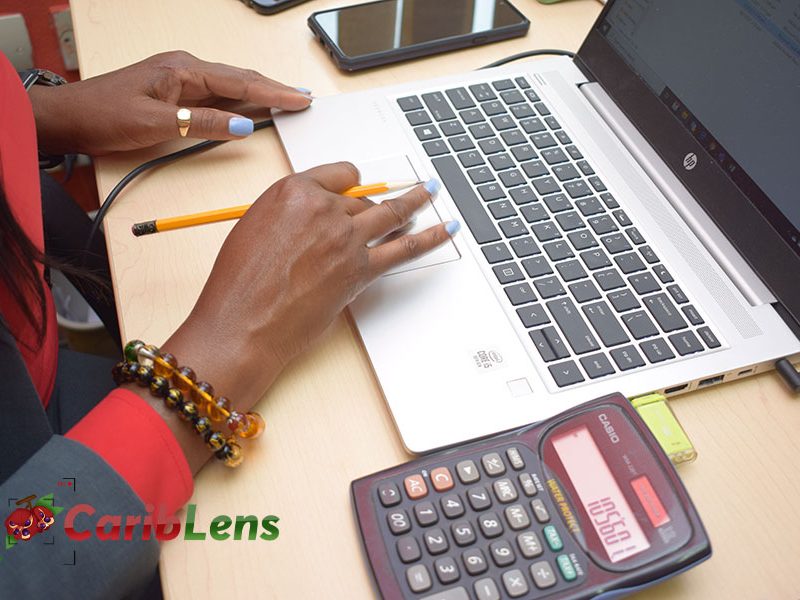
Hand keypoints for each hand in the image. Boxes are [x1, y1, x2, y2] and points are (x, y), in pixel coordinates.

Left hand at [28, 51, 312, 154]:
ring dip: (259, 94)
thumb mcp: (156, 123)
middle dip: (274, 88)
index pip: (240, 82)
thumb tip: (243, 125)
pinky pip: (216, 95)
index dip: (274, 92)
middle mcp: (185, 69)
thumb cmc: (104, 115)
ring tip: (287, 100)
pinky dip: (239, 102)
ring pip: (230, 87)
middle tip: (303, 97)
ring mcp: (180, 80)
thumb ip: (202, 123)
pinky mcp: (174, 93)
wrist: (68, 117)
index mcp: (183, 70)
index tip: (300, 98)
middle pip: (240, 79)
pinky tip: (250, 108)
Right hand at [157, 163, 457, 471]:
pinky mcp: (360, 270)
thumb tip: (313, 221)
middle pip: (363, 199)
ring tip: (429, 195)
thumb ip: (289, 215)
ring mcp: (346, 239)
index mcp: (292, 191)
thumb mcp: (255, 228)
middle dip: (373, 206)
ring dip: (415, 203)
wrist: (243, 323)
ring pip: (390, 213)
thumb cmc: (239, 283)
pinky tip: (446, 229)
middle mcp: (323, 209)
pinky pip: (405, 247)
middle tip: (393, 203)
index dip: (350, 183)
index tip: (357, 186)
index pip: (339, 174)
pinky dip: (432, 237)